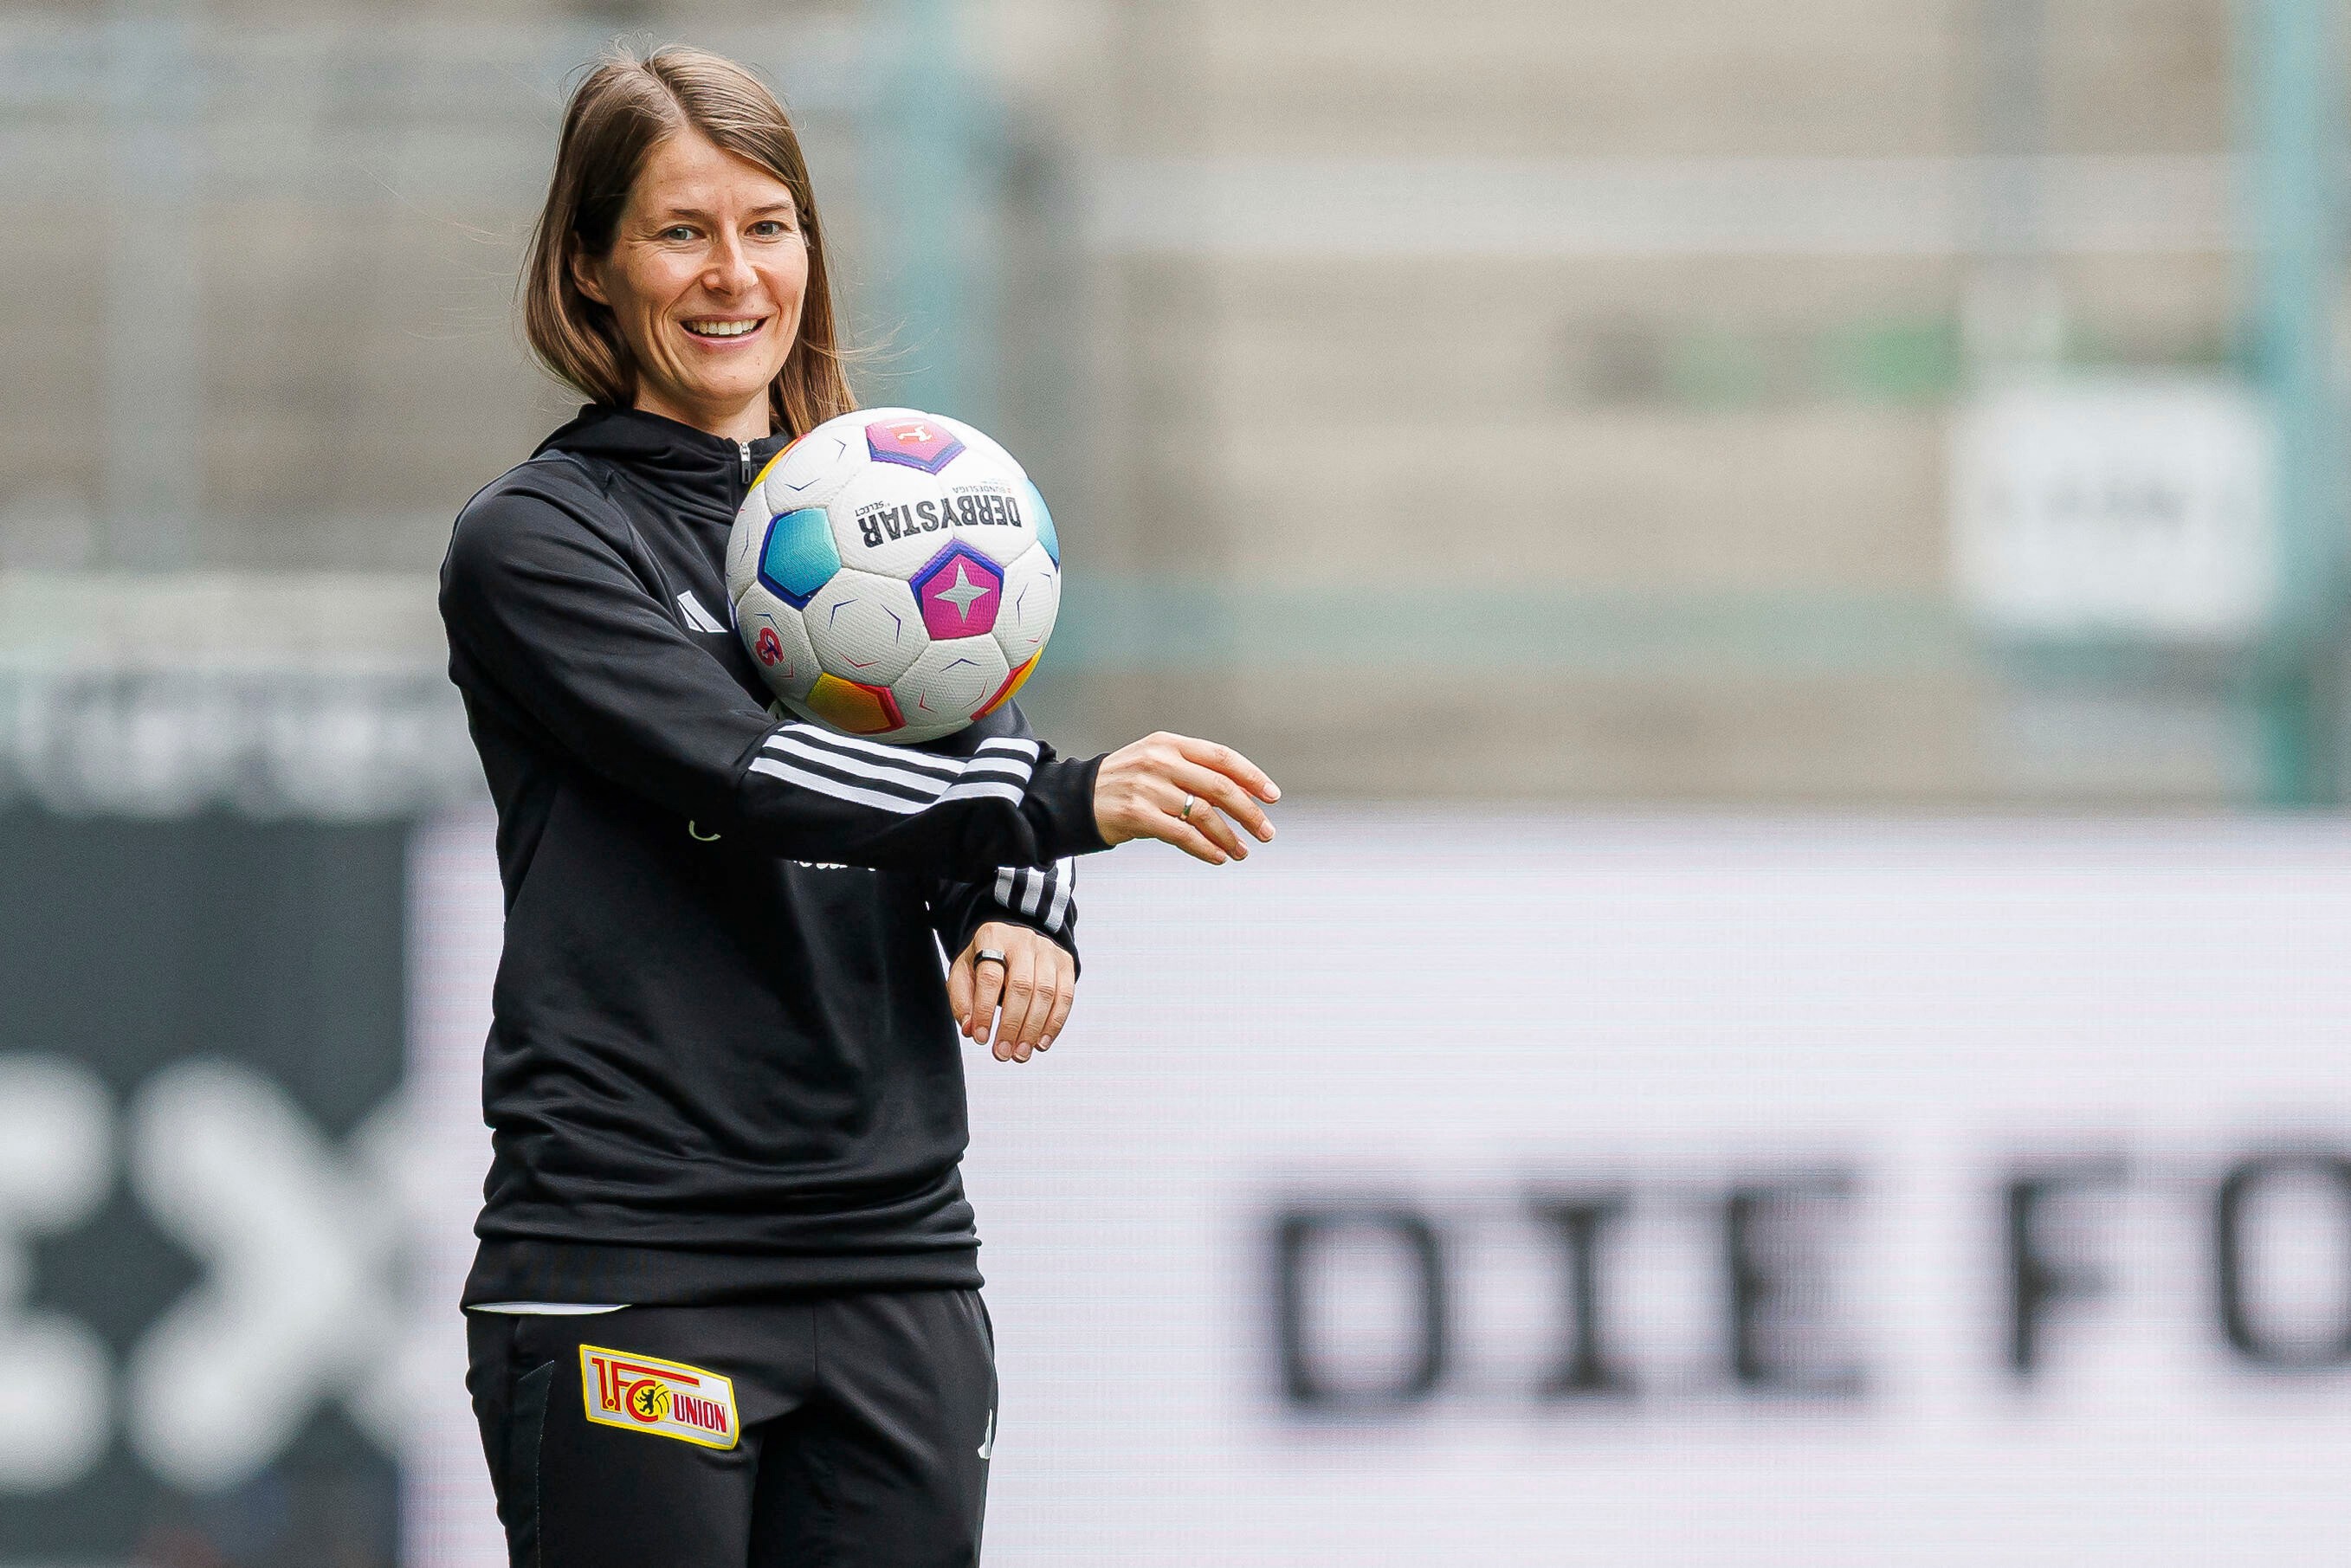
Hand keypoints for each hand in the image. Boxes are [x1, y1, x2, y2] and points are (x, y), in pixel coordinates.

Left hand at [949, 921, 1075, 1062]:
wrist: (1013, 939)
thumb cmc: (984, 962)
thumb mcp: (963, 973)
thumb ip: (962, 1000)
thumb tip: (971, 1030)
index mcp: (992, 937)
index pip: (990, 977)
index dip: (985, 1010)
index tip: (981, 1038)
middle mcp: (1023, 940)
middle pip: (1021, 986)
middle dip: (1012, 1025)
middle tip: (1002, 1053)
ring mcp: (1048, 950)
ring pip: (1046, 993)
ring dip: (1033, 1029)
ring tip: (1020, 1053)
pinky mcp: (1065, 963)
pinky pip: (1065, 996)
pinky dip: (1054, 1024)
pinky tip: (1040, 1043)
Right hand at [1093, 731, 1279, 864]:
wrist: (1076, 799)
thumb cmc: (1126, 784)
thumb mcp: (1157, 764)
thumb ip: (1194, 774)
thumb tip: (1243, 797)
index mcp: (1169, 744)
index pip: (1221, 757)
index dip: (1251, 777)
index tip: (1272, 797)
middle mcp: (1160, 761)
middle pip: (1219, 787)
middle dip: (1249, 813)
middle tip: (1266, 833)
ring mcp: (1147, 788)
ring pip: (1204, 815)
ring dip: (1229, 837)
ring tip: (1242, 852)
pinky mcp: (1137, 815)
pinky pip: (1183, 834)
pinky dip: (1206, 848)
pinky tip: (1218, 857)